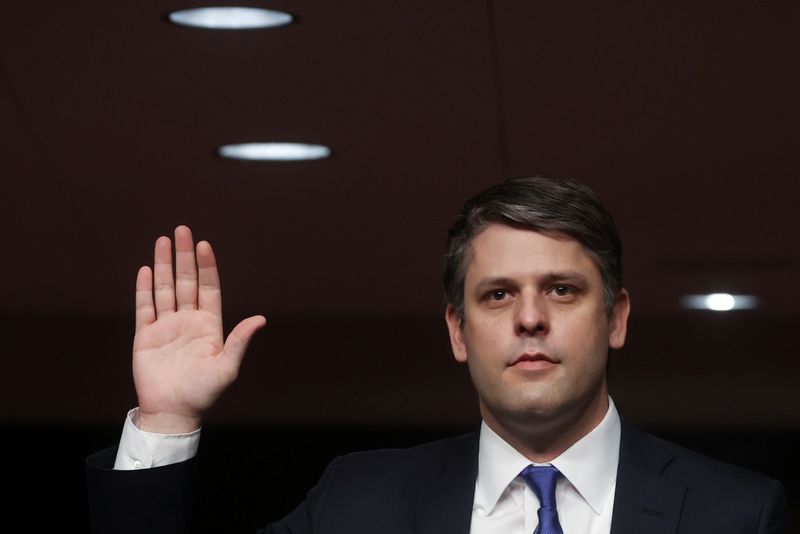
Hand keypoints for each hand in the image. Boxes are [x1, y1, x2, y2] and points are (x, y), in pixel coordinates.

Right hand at [132, 225, 265, 432]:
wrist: (173, 411)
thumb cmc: (203, 392)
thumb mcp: (226, 367)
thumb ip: (239, 341)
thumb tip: (261, 319)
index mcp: (209, 325)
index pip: (209, 288)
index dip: (207, 266)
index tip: (204, 245)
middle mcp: (188, 321)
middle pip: (186, 281)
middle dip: (184, 256)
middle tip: (182, 230)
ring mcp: (166, 326)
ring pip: (165, 288)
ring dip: (163, 265)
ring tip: (163, 240)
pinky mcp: (146, 335)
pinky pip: (145, 307)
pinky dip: (144, 288)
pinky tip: (145, 269)